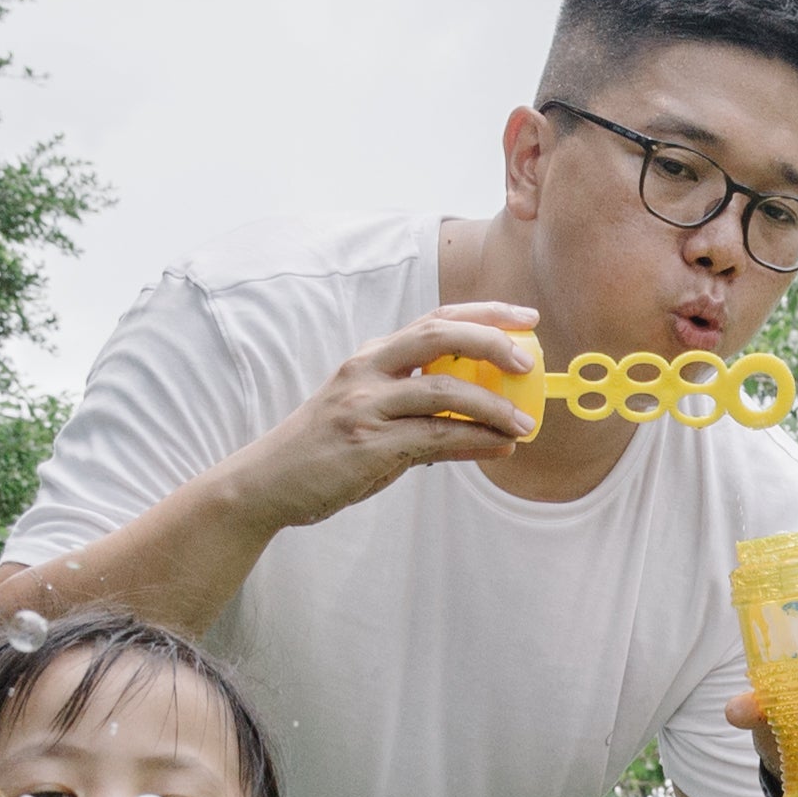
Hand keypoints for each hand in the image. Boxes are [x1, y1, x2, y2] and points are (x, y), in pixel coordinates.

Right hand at [223, 304, 546, 532]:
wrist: (268, 482)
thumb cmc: (327, 450)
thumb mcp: (373, 419)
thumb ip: (426, 417)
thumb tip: (491, 431)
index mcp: (372, 356)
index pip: (435, 320)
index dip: (485, 314)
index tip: (526, 318)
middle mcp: (367, 370)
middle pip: (439, 336)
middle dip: (491, 341)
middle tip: (529, 361)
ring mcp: (366, 405)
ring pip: (443, 391)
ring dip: (492, 406)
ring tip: (524, 424)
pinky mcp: (367, 444)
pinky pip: (434, 437)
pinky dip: (474, 440)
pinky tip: (499, 447)